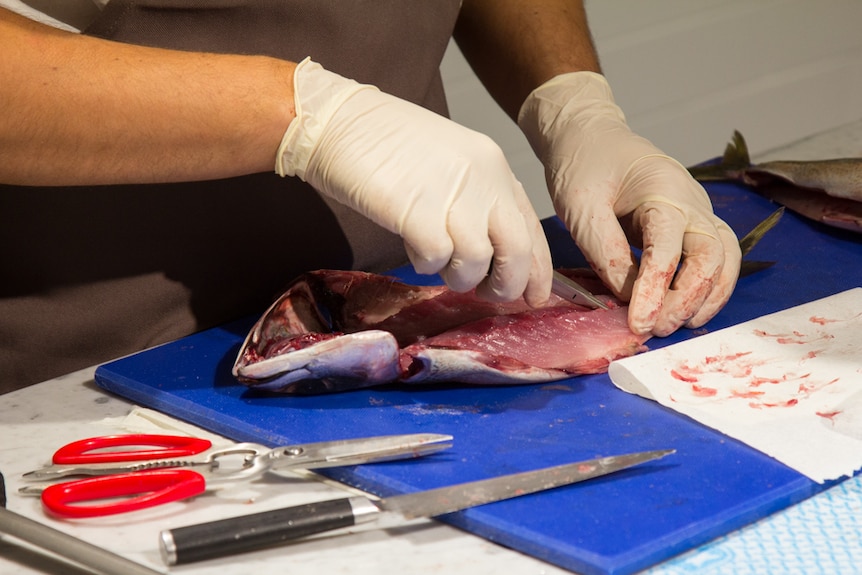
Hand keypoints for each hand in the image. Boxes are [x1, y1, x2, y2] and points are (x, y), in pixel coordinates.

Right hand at [276, 59, 551, 305]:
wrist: (339, 122)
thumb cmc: (389, 147)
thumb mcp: (452, 166)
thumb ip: (478, 203)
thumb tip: (495, 257)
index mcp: (494, 168)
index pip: (531, 229)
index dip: (536, 271)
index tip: (533, 296)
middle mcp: (482, 179)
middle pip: (516, 252)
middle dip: (505, 286)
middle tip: (485, 293)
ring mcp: (451, 194)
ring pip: (477, 262)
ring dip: (458, 276)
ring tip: (437, 262)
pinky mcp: (417, 211)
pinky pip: (437, 260)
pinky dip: (426, 265)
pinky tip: (413, 248)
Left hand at [518, 72, 740, 335]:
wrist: (591, 136)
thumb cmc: (583, 165)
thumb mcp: (580, 206)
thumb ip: (604, 250)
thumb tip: (628, 297)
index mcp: (661, 189)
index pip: (668, 247)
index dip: (655, 290)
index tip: (638, 322)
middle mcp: (692, 200)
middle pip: (710, 255)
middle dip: (687, 298)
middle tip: (657, 329)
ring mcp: (699, 211)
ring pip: (723, 259)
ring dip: (706, 297)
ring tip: (679, 327)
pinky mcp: (694, 223)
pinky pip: (717, 258)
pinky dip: (710, 288)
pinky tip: (689, 311)